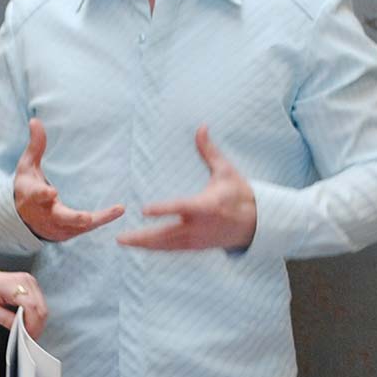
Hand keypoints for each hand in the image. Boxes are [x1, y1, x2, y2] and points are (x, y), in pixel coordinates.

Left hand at [0, 272, 47, 337]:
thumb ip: (5, 319)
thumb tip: (19, 328)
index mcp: (12, 284)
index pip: (31, 306)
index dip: (32, 324)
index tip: (27, 336)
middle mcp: (24, 280)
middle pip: (40, 308)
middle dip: (36, 325)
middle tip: (27, 337)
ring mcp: (29, 282)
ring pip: (42, 307)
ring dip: (37, 322)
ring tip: (25, 331)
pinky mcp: (31, 286)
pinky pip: (39, 304)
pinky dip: (35, 316)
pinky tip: (26, 322)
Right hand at [12, 119, 123, 242]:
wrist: (22, 218)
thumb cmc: (27, 187)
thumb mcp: (27, 166)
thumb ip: (35, 145)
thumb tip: (36, 120)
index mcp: (32, 196)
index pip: (37, 196)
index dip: (43, 195)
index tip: (51, 192)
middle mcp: (45, 214)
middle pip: (60, 217)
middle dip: (74, 218)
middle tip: (85, 218)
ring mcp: (57, 227)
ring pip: (77, 226)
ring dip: (97, 219)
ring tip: (116, 210)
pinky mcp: (68, 233)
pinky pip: (86, 228)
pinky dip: (102, 220)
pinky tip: (117, 210)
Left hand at [117, 126, 257, 250]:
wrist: (256, 224)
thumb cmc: (239, 193)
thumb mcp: (226, 171)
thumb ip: (208, 151)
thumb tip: (201, 126)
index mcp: (206, 206)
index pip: (181, 208)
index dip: (163, 209)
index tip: (144, 209)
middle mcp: (199, 226)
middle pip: (167, 234)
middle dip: (143, 237)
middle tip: (120, 237)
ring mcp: (197, 239)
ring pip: (166, 245)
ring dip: (144, 245)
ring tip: (122, 241)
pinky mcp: (196, 247)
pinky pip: (171, 250)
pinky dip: (154, 249)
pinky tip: (138, 246)